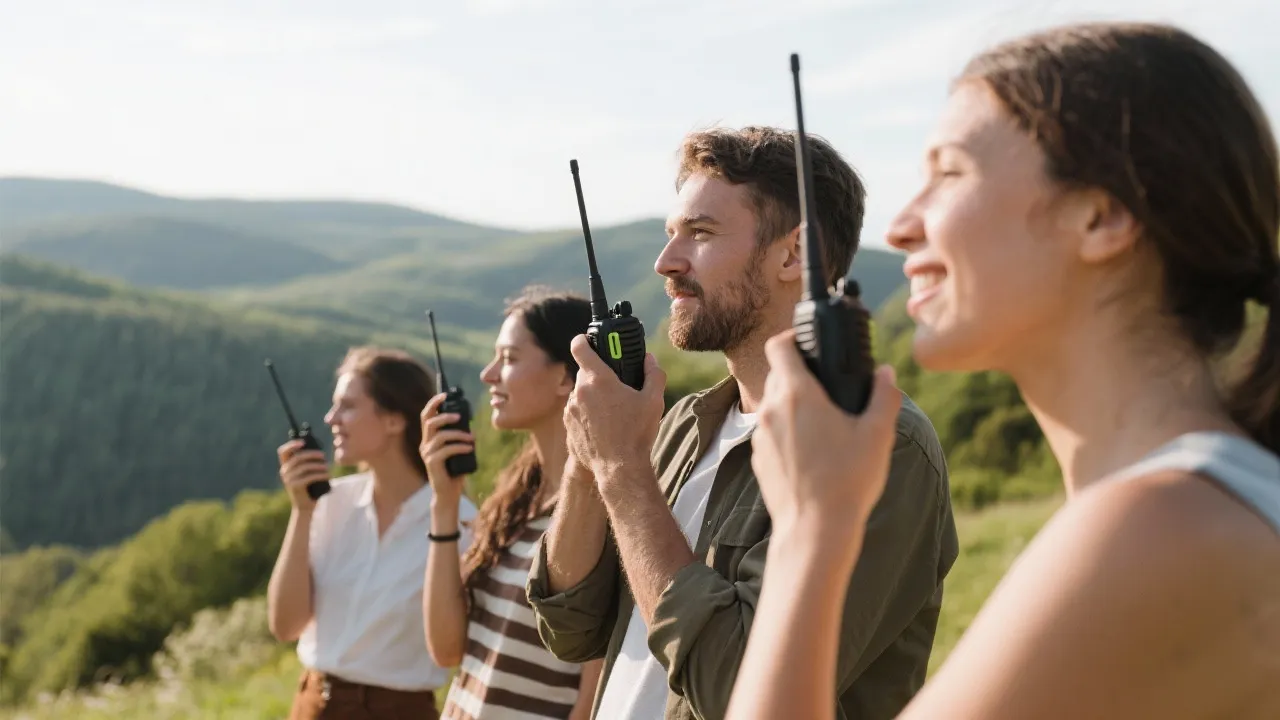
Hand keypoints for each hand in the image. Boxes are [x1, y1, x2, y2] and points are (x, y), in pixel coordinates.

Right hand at [277, 440, 330, 511]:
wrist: (305, 506)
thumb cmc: (309, 487)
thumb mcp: (306, 473)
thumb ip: (307, 462)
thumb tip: (318, 451)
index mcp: (285, 466)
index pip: (282, 451)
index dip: (292, 444)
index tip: (303, 442)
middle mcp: (284, 471)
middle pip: (298, 457)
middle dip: (312, 454)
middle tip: (323, 456)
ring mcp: (288, 479)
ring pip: (305, 467)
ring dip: (318, 465)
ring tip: (327, 467)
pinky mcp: (295, 486)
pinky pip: (309, 477)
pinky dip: (320, 475)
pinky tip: (328, 475)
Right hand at [419, 392, 471, 504]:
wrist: (448, 494)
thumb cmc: (454, 471)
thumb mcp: (457, 451)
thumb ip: (459, 438)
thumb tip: (470, 425)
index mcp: (429, 439)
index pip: (426, 416)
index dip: (433, 403)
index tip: (444, 395)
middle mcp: (425, 444)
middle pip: (429, 422)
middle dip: (445, 415)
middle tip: (460, 416)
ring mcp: (427, 454)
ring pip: (441, 436)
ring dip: (459, 434)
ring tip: (472, 438)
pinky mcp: (432, 463)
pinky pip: (447, 450)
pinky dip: (460, 447)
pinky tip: (470, 448)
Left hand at [563, 336, 665, 485]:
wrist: (619, 468)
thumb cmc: (636, 434)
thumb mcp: (653, 401)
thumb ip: (653, 374)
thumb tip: (650, 360)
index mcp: (598, 379)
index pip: (580, 346)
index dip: (583, 339)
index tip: (588, 339)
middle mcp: (580, 391)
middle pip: (585, 372)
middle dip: (598, 376)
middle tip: (615, 385)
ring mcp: (570, 410)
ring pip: (580, 393)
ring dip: (592, 396)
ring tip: (611, 411)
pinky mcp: (567, 426)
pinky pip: (576, 412)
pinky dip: (586, 414)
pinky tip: (603, 426)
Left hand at [751, 330, 902, 545]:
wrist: (814, 530)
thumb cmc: (847, 481)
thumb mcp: (877, 435)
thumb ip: (884, 397)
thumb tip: (886, 374)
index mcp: (797, 394)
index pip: (779, 346)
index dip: (792, 338)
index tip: (808, 343)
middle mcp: (771, 410)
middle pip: (778, 374)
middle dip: (799, 374)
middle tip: (827, 385)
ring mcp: (761, 436)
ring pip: (773, 405)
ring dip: (792, 405)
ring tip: (823, 422)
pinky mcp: (758, 459)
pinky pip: (770, 433)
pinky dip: (786, 432)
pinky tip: (811, 451)